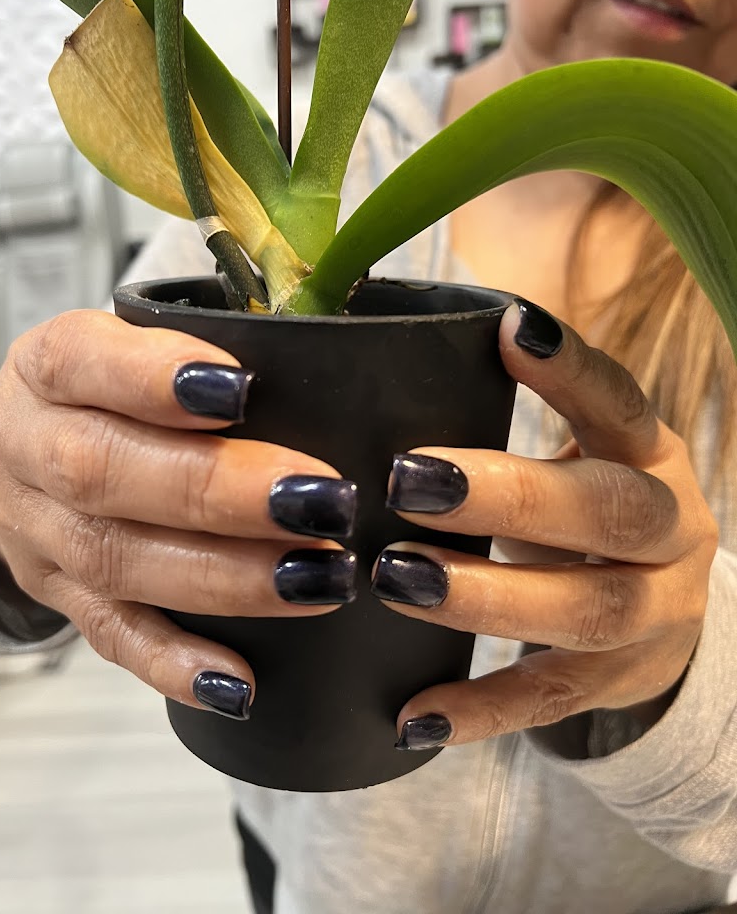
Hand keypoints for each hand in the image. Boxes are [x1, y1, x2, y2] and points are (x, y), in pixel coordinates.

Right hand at [0, 311, 356, 718]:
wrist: (17, 454)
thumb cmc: (102, 390)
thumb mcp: (127, 344)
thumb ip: (203, 351)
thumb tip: (329, 377)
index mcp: (49, 366)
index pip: (85, 362)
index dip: (157, 377)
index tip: (245, 388)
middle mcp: (29, 447)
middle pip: (104, 470)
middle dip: (218, 490)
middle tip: (321, 501)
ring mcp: (38, 532)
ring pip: (115, 560)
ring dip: (223, 577)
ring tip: (316, 579)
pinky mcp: (58, 596)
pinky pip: (109, 636)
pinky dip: (174, 661)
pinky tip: (238, 679)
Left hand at [372, 300, 717, 750]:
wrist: (665, 602)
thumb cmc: (589, 505)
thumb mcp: (581, 451)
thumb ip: (507, 414)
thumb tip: (377, 359)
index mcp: (648, 454)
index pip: (620, 402)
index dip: (572, 370)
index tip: (510, 328)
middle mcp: (666, 529)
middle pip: (608, 512)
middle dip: (509, 497)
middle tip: (407, 480)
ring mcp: (651, 614)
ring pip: (585, 611)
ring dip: (486, 598)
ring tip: (393, 577)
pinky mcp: (615, 681)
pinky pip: (550, 701)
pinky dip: (479, 710)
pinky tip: (411, 714)